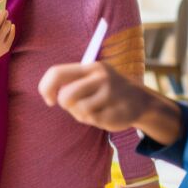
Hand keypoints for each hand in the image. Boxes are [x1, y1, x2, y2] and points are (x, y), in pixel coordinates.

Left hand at [39, 61, 181, 144]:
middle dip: (65, 105)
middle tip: (74, 105)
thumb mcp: (91, 78)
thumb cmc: (106, 90)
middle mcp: (101, 77)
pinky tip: (105, 114)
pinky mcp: (117, 111)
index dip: (46, 88)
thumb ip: (71, 82)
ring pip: (79, 110)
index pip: (57, 73)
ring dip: (81, 114)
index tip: (49, 99)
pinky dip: (94, 120)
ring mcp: (111, 94)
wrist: (141, 100)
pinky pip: (93, 120)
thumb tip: (52, 94)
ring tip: (93, 109)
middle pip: (66, 96)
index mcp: (91, 67)